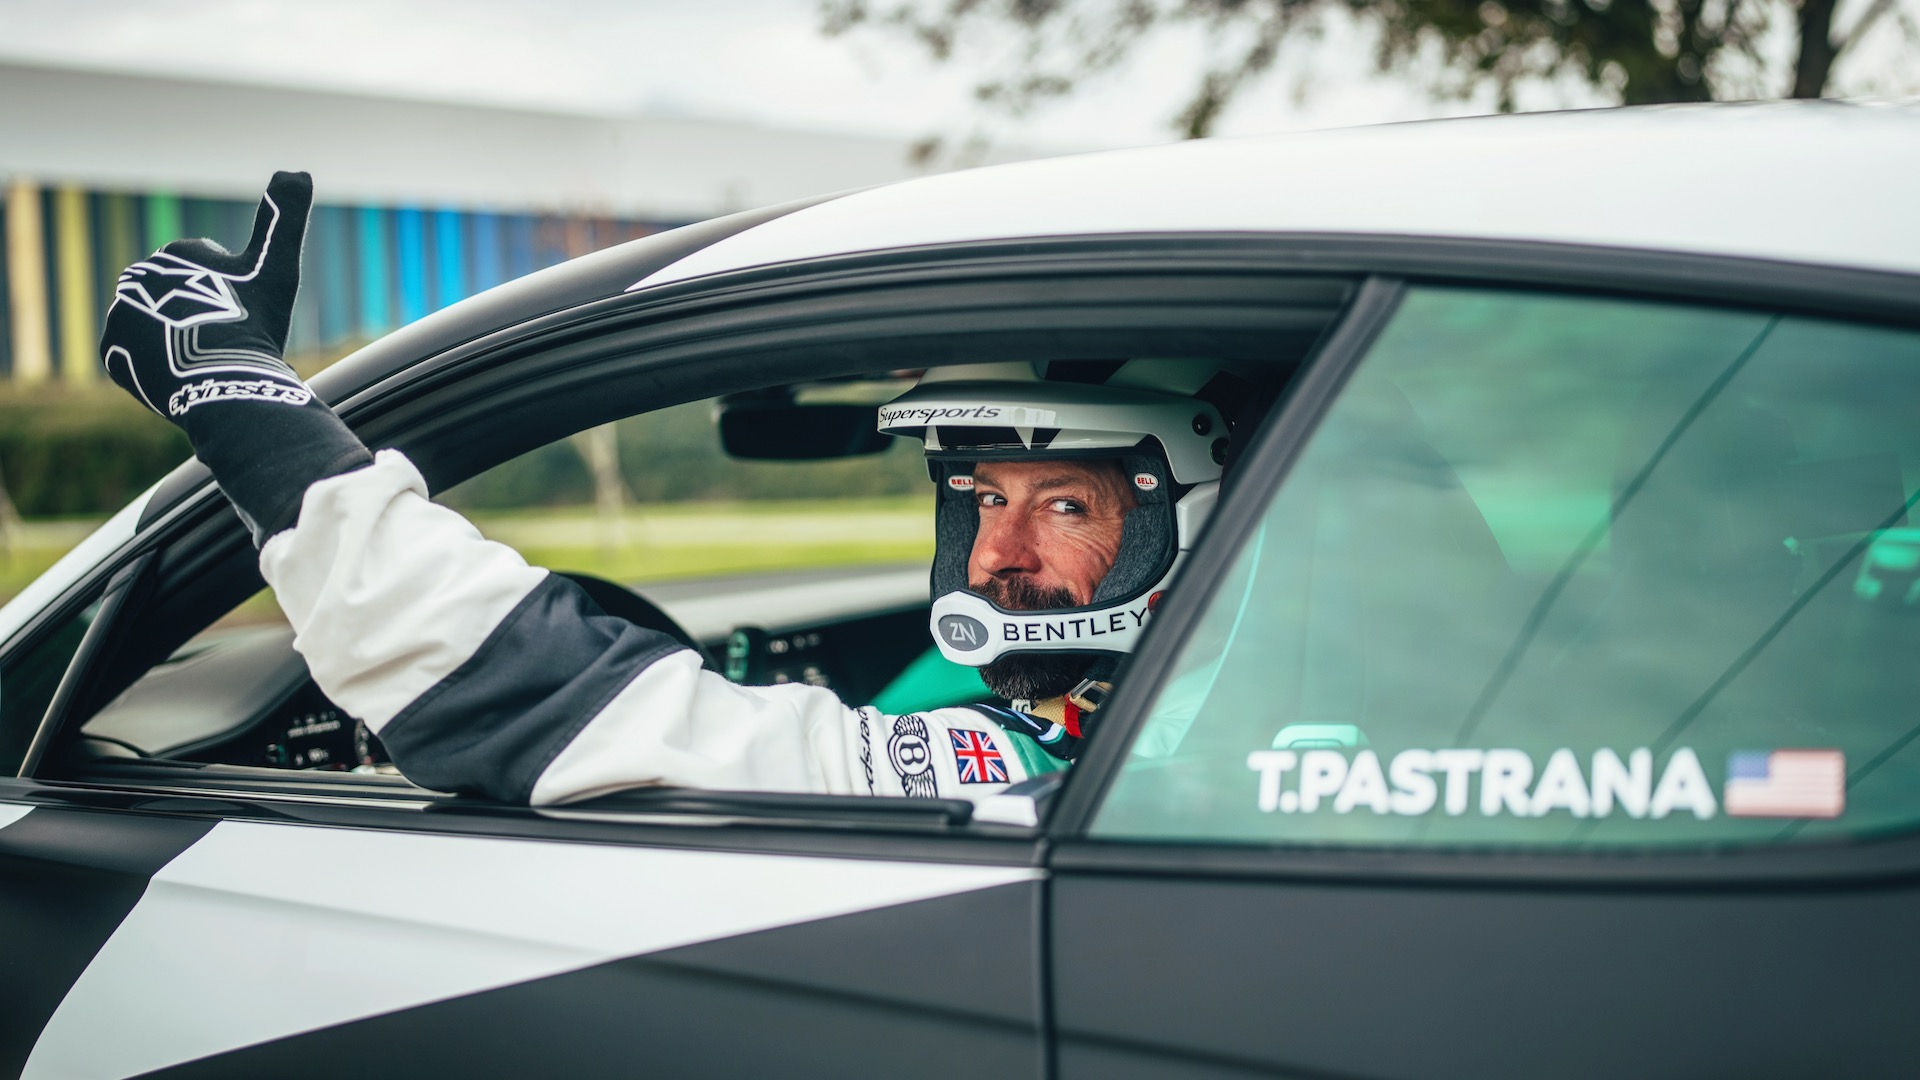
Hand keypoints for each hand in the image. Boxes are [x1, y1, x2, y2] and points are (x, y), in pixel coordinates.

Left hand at [102, 171, 312, 420]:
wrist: (221, 381)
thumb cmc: (253, 323)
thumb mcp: (279, 265)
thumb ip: (286, 216)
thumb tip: (298, 170)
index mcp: (177, 253)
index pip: (210, 277)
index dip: (235, 298)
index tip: (247, 316)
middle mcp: (140, 276)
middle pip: (181, 301)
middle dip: (202, 317)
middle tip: (227, 343)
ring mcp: (121, 315)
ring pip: (159, 328)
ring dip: (178, 340)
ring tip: (204, 361)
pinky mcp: (111, 352)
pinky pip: (136, 357)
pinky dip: (155, 365)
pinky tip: (180, 372)